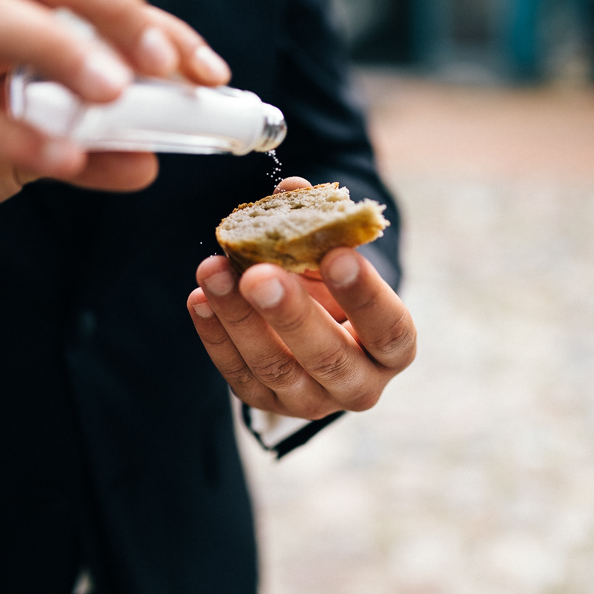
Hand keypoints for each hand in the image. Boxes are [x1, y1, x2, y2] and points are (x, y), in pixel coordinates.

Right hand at [0, 0, 230, 228]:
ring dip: (53, 47)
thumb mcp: (34, 147)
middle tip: (161, 64)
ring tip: (112, 95)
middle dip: (106, 7)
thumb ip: (90, 150)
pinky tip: (59, 156)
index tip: (208, 71)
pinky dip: (7, 134)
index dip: (150, 24)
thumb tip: (149, 162)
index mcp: (7, 10)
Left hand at [186, 179, 416, 420]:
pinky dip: (216, 335)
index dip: (365, 294)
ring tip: (214, 272)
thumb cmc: (337, 289)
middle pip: (327, 358)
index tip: (337, 255)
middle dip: (289, 313)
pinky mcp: (266, 404)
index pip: (388, 329)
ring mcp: (310, 401)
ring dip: (239, 318)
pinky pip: (238, 374)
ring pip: (274, 368)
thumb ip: (320, 227)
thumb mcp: (339, 259)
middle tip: (258, 275)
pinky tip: (200, 298)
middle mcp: (358, 385)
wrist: (319, 331)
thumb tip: (291, 190)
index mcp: (393, 349)